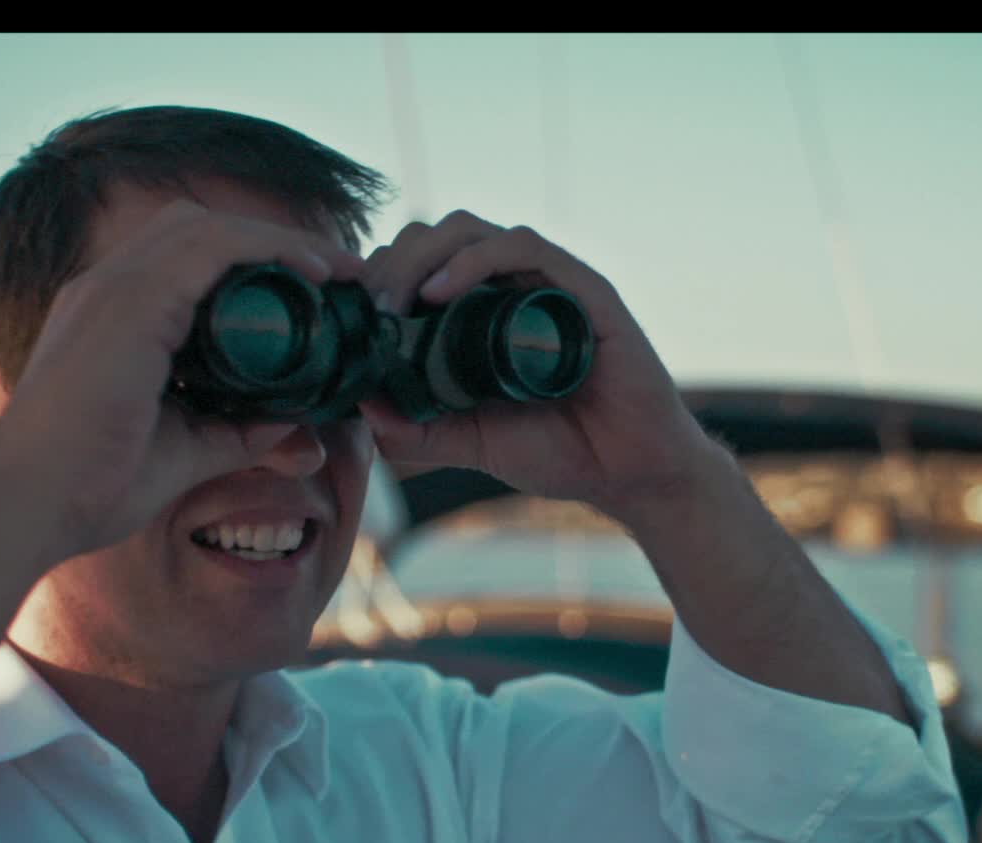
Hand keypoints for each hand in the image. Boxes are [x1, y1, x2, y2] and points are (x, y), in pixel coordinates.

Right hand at [0, 200, 366, 560]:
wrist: (32, 510)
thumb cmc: (91, 487)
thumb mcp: (185, 451)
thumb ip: (235, 431)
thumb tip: (293, 424)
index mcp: (113, 316)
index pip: (187, 256)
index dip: (254, 259)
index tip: (317, 288)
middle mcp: (106, 289)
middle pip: (198, 227)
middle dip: (272, 240)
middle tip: (337, 272)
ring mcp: (111, 290)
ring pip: (207, 228)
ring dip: (279, 240)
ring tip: (337, 269)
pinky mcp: (127, 305)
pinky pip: (209, 250)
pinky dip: (265, 250)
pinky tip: (311, 273)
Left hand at [356, 211, 723, 523]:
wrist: (629, 473)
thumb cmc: (560, 450)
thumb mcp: (471, 443)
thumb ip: (420, 429)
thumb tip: (360, 406)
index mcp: (485, 312)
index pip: (420, 265)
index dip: (380, 278)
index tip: (352, 318)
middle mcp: (514, 286)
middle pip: (436, 237)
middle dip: (391, 263)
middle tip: (368, 309)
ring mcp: (548, 283)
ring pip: (471, 231)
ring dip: (422, 256)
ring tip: (394, 300)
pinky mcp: (582, 288)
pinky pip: (521, 248)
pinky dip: (473, 259)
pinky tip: (440, 293)